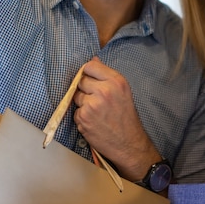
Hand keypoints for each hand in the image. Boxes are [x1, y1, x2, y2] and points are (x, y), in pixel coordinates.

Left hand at [72, 57, 159, 180]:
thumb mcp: (122, 91)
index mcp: (116, 81)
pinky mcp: (83, 117)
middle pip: (81, 80)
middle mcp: (104, 90)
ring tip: (97, 112)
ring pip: (76, 96)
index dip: (88, 73)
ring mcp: (92, 104)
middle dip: (86, 89)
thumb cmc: (126, 116)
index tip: (92, 80)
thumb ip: (107, 75)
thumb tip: (93, 59)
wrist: (128, 143)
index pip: (90, 66)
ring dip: (83, 103)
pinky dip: (82, 116)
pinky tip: (94, 121)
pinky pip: (76, 111)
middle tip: (97, 100)